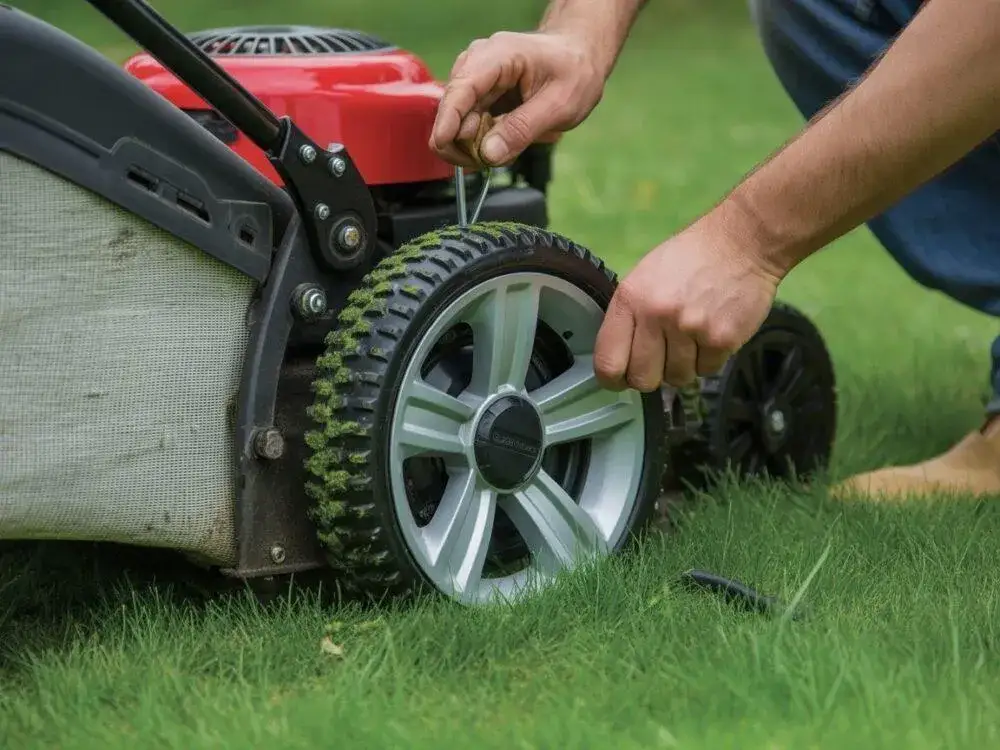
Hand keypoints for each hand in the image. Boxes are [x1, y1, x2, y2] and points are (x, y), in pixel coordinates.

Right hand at [429, 30, 605, 167]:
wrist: (579, 56)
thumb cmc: (575, 71)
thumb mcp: (560, 105)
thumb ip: (522, 129)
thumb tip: (487, 154)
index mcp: (498, 56)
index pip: (461, 89)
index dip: (448, 120)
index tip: (443, 146)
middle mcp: (477, 63)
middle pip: (452, 109)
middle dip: (465, 142)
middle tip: (495, 161)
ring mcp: (475, 79)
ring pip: (457, 121)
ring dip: (473, 144)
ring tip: (506, 150)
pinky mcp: (478, 94)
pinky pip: (468, 124)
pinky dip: (480, 140)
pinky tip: (502, 143)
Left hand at [594, 217, 782, 391]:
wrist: (740, 242)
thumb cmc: (687, 259)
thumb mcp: (643, 277)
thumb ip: (629, 317)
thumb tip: (621, 360)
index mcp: (630, 300)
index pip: (608, 362)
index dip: (613, 379)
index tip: (620, 380)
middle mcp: (656, 316)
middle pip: (643, 380)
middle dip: (650, 377)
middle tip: (660, 362)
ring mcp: (690, 329)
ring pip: (677, 379)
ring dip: (683, 367)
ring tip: (690, 340)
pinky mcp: (722, 339)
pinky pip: (707, 370)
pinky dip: (708, 359)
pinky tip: (711, 334)